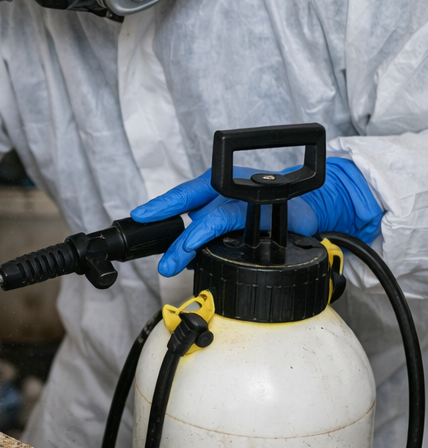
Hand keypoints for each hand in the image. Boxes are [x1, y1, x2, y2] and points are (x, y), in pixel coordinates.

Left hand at [131, 158, 382, 276]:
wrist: (306, 206)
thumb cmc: (262, 210)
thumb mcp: (226, 215)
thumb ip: (204, 228)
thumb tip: (179, 252)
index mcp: (215, 186)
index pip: (183, 194)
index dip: (161, 204)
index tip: (141, 215)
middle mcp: (230, 189)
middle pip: (197, 206)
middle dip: (178, 237)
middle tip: (165, 261)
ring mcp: (249, 199)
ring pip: (219, 216)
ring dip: (198, 237)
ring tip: (182, 256)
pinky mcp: (270, 212)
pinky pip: (248, 225)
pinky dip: (233, 238)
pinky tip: (224, 250)